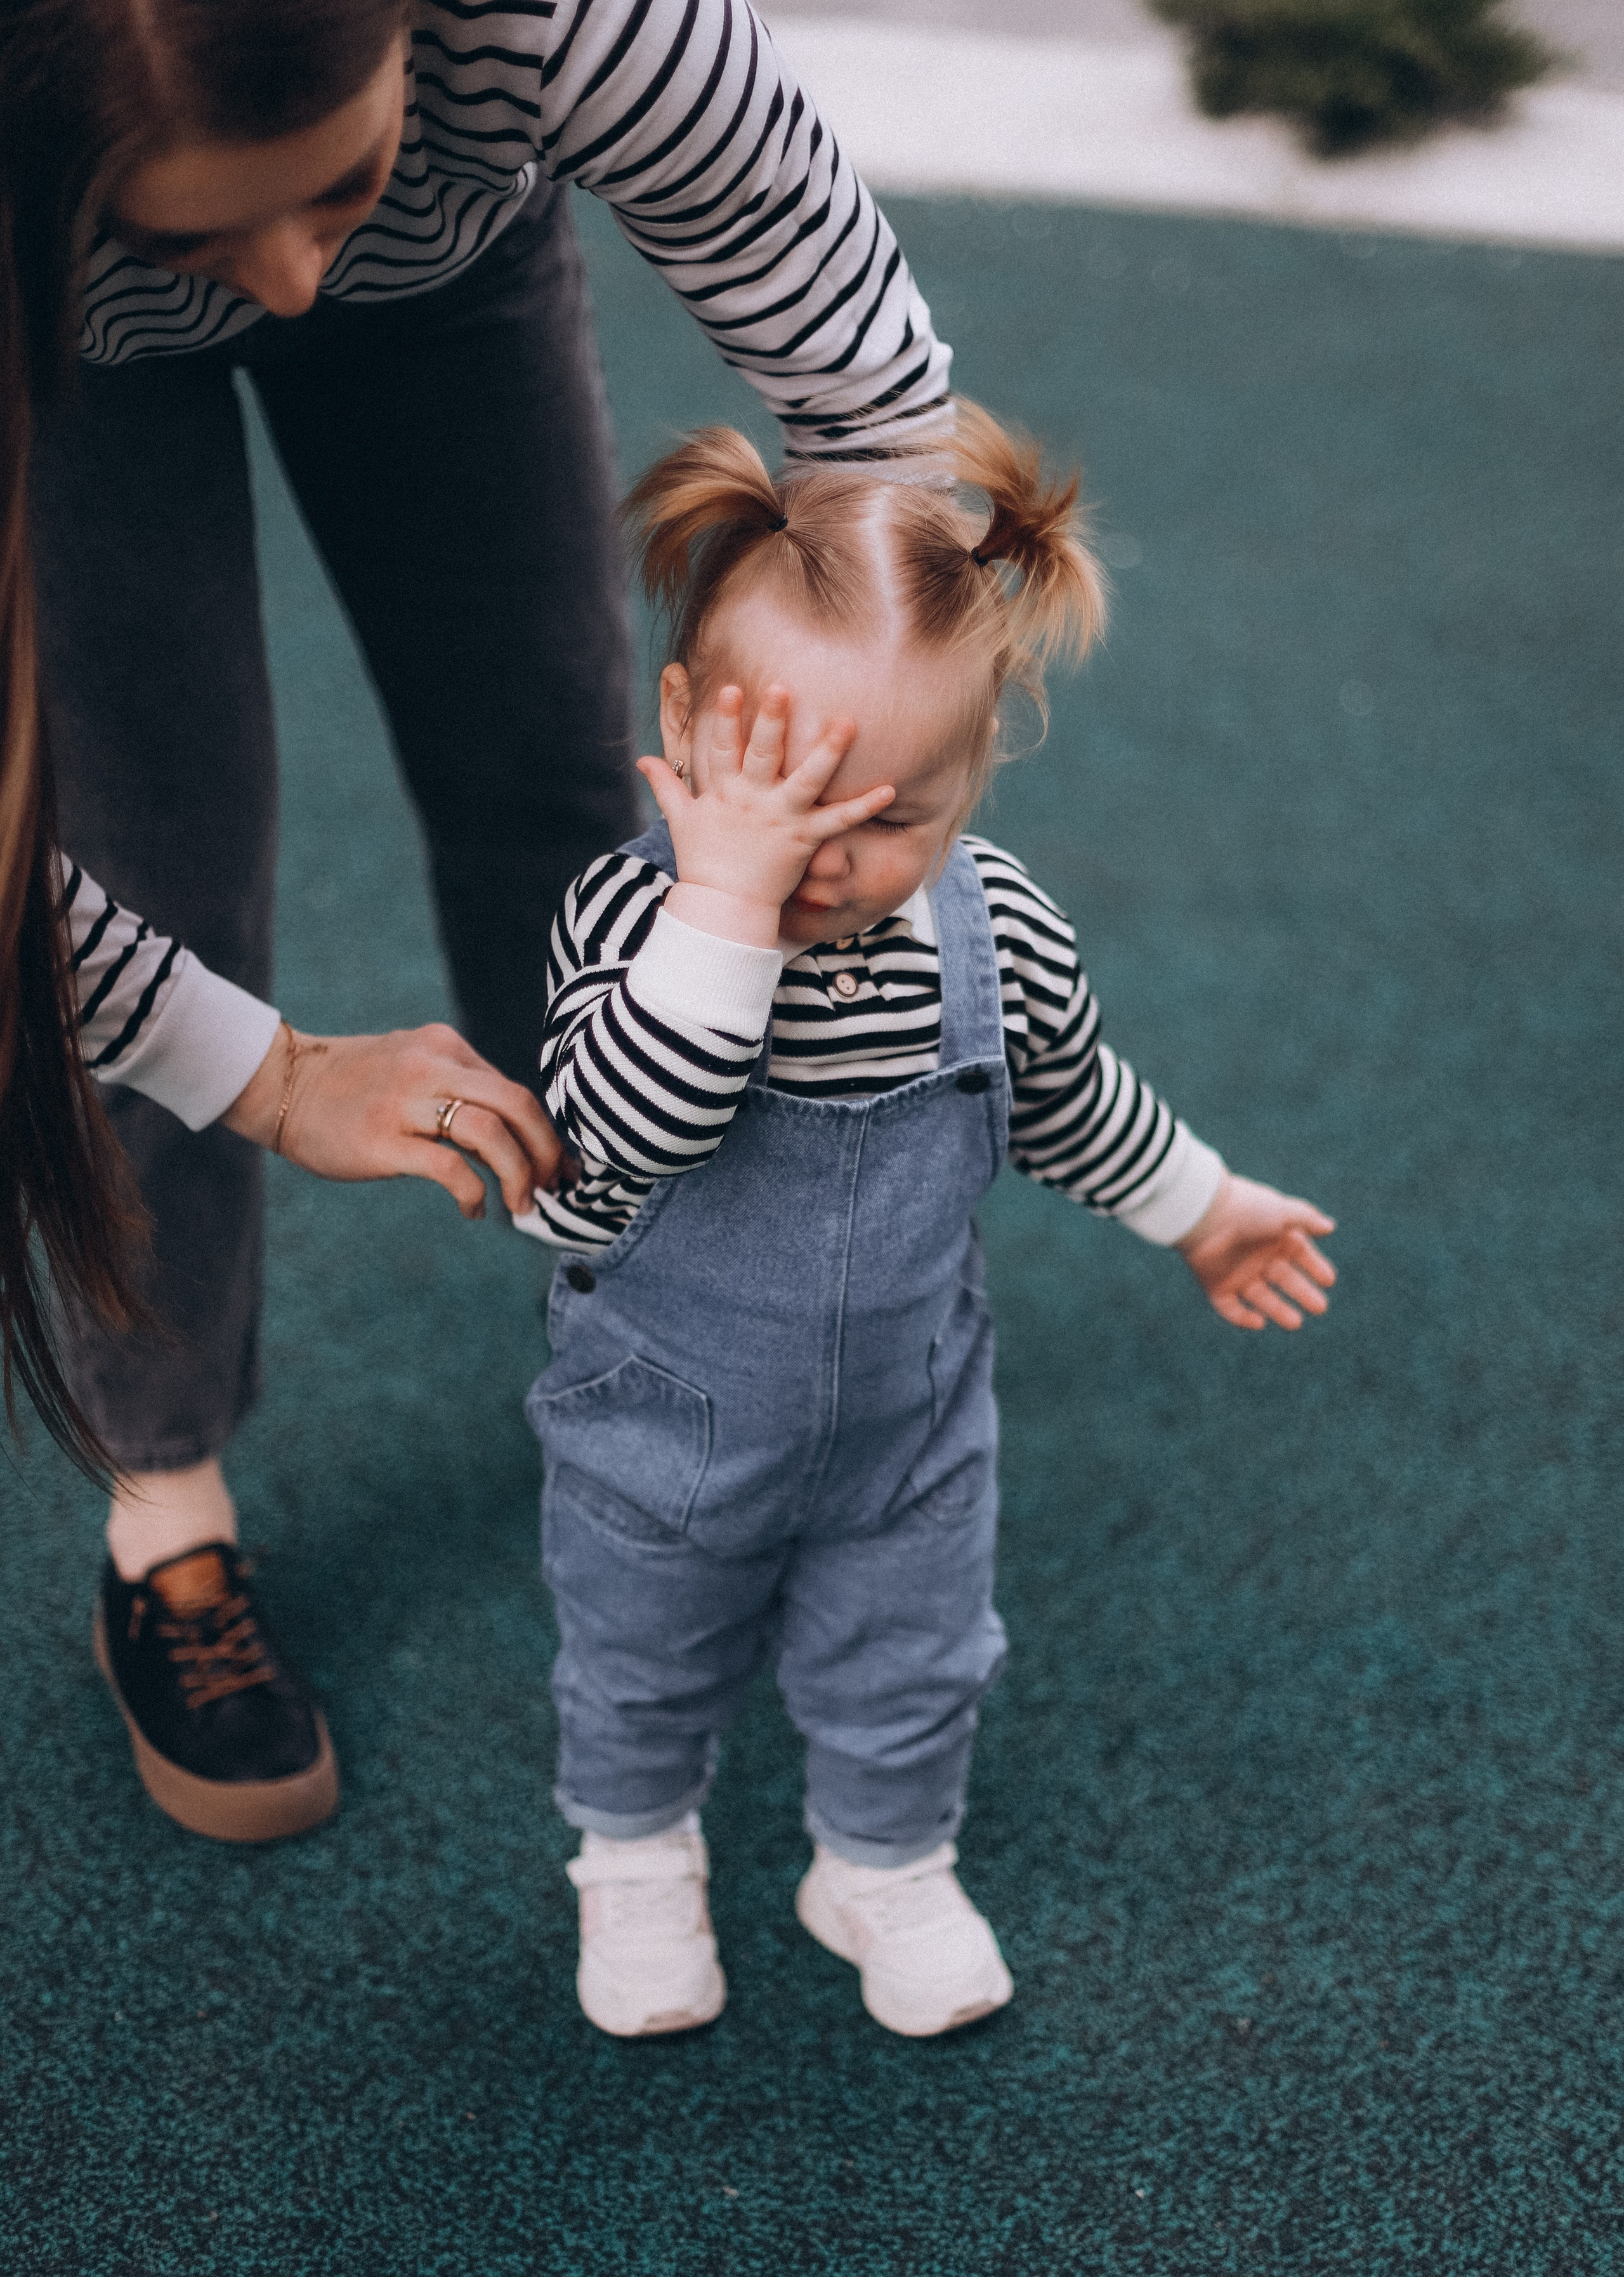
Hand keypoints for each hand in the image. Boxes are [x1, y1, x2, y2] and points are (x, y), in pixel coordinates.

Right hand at [222, 1022, 566, 1220]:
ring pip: (491, 1132)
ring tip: (522, 1204)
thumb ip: (459, 1087)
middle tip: (553, 1186)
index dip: (545, 1132)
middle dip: (547, 1150)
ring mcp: (406, 1102)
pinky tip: (473, 1210)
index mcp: (445, 1046)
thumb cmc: (353, 1086)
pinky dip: (473, 1193)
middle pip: (517, 1103)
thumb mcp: (412, 1064)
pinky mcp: (384, 1140)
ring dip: (519, 1174)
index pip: (514, 1089)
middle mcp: (431, 1066)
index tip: (558, 1167)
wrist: (281, 1087)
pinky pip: (449, 1168)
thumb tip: (514, 1134)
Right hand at [637, 684, 893, 946]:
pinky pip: (838, 821)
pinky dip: (864, 806)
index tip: (733, 688)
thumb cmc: (702, 862)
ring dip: (828, 752)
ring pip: (806, 780)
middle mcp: (753, 801)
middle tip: (782, 688)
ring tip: (848, 722)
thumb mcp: (681, 820)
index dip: (727, 719)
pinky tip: (888, 788)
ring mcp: (781, 819)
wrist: (723, 908)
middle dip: (771, 722)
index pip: (722, 749)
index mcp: (723, 792)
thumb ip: (665, 785)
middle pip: (762, 755)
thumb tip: (642, 760)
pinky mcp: (804, 840)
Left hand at [1176, 1172, 1335, 1330]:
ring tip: (1296, 1323)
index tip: (1328, 1280)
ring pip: (1261, 1297)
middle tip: (1320, 1307)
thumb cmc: (1246, 1210)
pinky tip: (1259, 1322)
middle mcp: (1256, 1256)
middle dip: (1303, 1293)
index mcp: (1273, 1237)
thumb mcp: (1282, 1211)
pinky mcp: (1216, 1285)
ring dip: (1278, 1311)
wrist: (1205, 1215)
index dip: (1315, 1267)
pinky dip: (1242, 1318)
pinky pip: (1229, 1307)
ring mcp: (1236, 1272)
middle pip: (1285, 1280)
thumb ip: (1307, 1218)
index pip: (1300, 1255)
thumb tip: (1329, 1227)